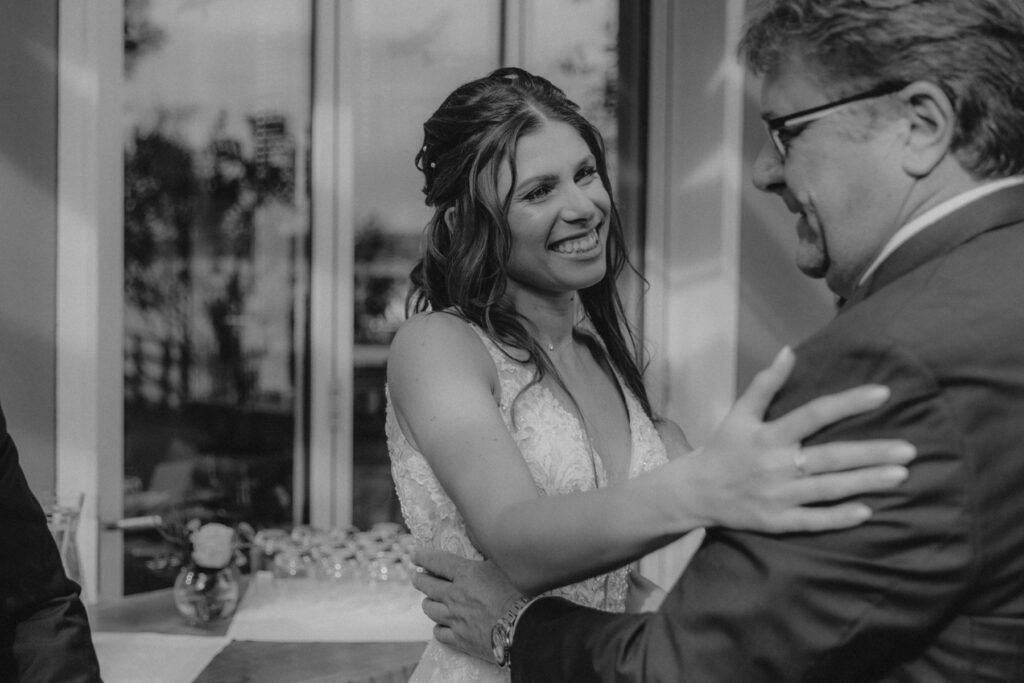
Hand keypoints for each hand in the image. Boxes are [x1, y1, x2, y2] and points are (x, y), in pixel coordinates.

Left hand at [412, 548, 522, 662]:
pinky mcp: (459, 639)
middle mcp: (454, 595)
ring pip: (429, 609)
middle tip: (417, 577)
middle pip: (427, 585)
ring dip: (428, 602)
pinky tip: (442, 625)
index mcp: (465, 574)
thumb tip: (479, 551)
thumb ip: (483, 561)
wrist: (521, 628)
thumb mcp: (501, 568)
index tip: (415, 555)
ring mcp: (454, 618)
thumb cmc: (517, 594)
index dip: (423, 557)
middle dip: (419, 579)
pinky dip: (439, 627)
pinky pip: (439, 632)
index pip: (436, 561)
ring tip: (429, 600)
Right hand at [687, 346, 915, 532]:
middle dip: (870, 453)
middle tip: (909, 450)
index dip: (848, 403)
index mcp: (768, 436)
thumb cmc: (724, 448)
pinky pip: (812, 520)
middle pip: (830, 457)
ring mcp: (778, 496)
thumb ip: (765, 383)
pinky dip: (838, 517)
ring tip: (901, 475)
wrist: (696, 492)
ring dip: (865, 482)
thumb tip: (789, 350)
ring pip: (828, 489)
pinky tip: (867, 511)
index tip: (883, 393)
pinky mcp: (777, 521)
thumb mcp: (739, 413)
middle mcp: (775, 465)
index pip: (814, 414)